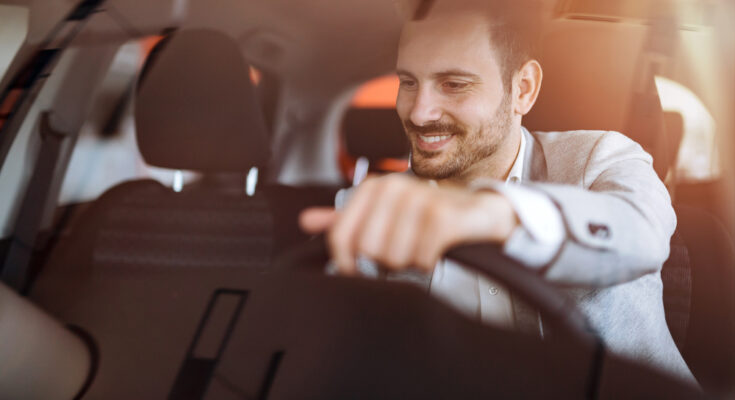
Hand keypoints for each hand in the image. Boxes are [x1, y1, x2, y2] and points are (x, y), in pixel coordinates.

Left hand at [299, 175, 517, 274]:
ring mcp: (419, 199)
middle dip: (387, 261)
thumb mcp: (384, 214)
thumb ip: (346, 219)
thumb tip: (305, 220)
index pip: (340, 237)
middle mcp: (394, 187)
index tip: (359, 270)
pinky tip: (438, 250)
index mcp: (374, 187)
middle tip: (405, 250)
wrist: (480, 213)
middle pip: (368, 251)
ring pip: (393, 257)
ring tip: (422, 247)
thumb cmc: (428, 216)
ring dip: (410, 262)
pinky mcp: (442, 216)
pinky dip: (429, 262)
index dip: (347, 263)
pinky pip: (420, 258)